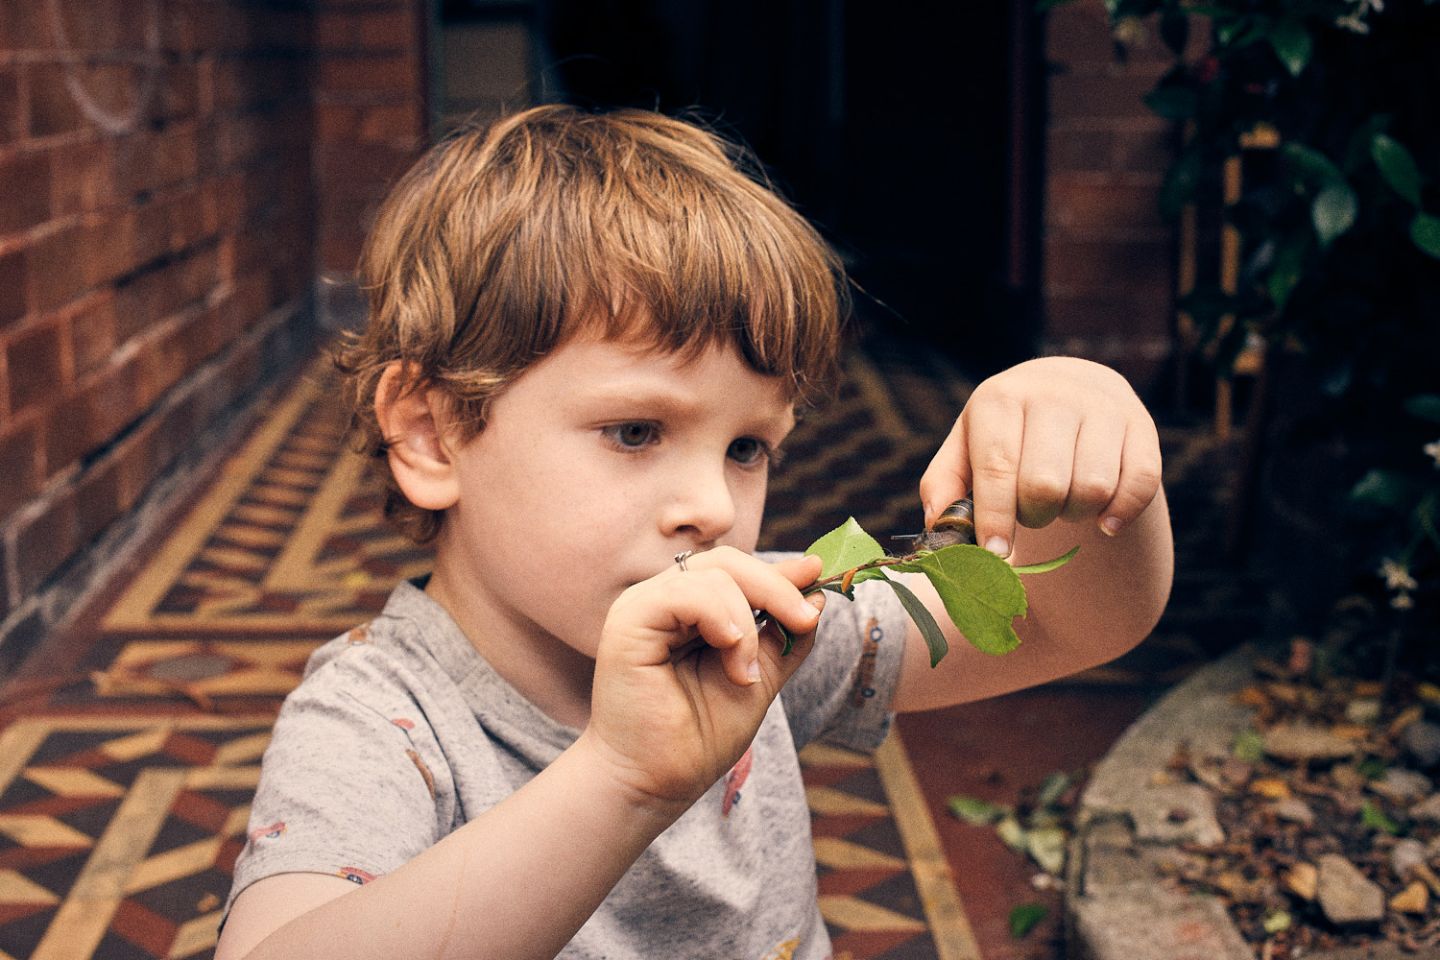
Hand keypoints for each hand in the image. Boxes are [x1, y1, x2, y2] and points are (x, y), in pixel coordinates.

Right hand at [582, 549, 823, 813]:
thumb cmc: (698, 738)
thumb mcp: (758, 678)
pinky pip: (687, 593)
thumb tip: (816, 594)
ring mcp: (643, 606)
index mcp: (689, 611)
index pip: (737, 571)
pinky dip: (721, 618)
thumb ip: (782, 637)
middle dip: (777, 588)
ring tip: (746, 673)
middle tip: (805, 619)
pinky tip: (730, 655)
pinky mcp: (630, 619)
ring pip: (714, 573)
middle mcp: (664, 601)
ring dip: (748, 622)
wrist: (655, 783)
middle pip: (728, 563)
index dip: (780, 573)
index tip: (819, 573)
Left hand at [919, 357, 1162, 557]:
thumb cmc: (1006, 430)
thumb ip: (944, 484)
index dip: (995, 517)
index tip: (996, 552)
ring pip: (1094, 488)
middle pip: (1045, 485)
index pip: (997, 467)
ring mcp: (1101, 406)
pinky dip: (1122, 514)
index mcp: (1000, 398)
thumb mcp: (966, 445)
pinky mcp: (1141, 424)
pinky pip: (1141, 483)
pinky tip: (1104, 521)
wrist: (1067, 386)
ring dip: (1075, 514)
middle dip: (1035, 516)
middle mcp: (1052, 394)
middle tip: (1032, 514)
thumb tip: (938, 524)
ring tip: (1063, 504)